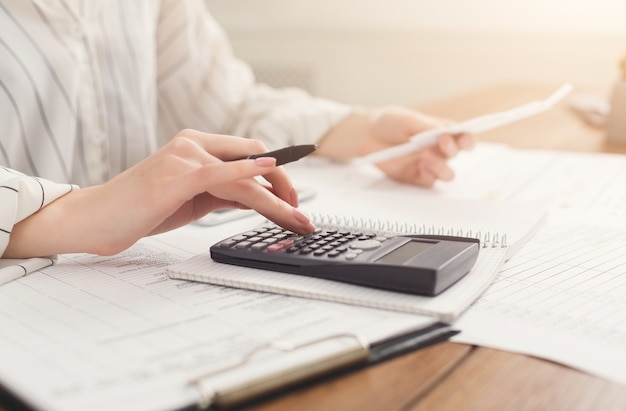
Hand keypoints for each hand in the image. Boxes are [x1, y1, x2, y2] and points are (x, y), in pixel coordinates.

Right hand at [5, 130, 314, 258]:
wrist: (98, 218)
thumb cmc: (141, 209)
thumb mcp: (192, 199)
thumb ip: (222, 193)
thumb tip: (258, 198)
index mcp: (196, 147)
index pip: (248, 153)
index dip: (276, 175)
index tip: (295, 197)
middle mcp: (193, 145)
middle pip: (255, 158)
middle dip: (285, 186)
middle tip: (301, 213)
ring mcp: (185, 157)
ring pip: (246, 176)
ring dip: (277, 200)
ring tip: (297, 220)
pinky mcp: (177, 175)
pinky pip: (221, 173)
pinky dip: (248, 174)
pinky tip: (270, 173)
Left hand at [317, 106, 473, 186]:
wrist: (366, 135)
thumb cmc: (389, 122)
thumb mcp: (408, 119)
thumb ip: (427, 126)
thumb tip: (446, 132)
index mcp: (442, 131)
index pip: (463, 137)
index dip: (468, 139)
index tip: (464, 139)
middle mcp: (438, 149)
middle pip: (457, 155)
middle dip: (453, 149)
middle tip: (442, 142)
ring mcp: (428, 164)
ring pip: (447, 173)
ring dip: (442, 166)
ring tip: (427, 157)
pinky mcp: (415, 176)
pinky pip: (429, 182)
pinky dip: (428, 176)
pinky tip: (420, 167)